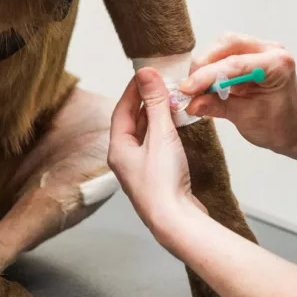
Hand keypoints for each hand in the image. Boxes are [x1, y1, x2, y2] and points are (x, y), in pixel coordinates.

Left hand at [108, 68, 203, 246]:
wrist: (176, 222)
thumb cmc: (163, 183)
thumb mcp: (160, 135)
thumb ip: (156, 103)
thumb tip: (147, 74)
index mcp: (118, 149)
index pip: (122, 110)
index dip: (134, 90)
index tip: (146, 74)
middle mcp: (125, 159)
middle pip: (133, 123)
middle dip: (147, 102)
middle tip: (161, 85)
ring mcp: (141, 170)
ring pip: (146, 135)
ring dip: (157, 117)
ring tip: (172, 101)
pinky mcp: (157, 178)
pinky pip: (157, 147)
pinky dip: (165, 133)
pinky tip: (177, 127)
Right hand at [181, 33, 296, 151]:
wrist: (293, 127)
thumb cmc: (279, 125)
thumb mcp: (247, 119)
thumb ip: (218, 107)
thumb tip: (192, 103)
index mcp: (277, 65)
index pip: (235, 64)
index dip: (207, 76)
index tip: (187, 89)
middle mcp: (270, 51)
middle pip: (227, 43)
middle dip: (203, 64)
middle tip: (189, 87)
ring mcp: (259, 50)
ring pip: (223, 45)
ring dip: (205, 64)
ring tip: (196, 87)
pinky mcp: (249, 54)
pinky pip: (223, 53)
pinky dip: (210, 67)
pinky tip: (204, 84)